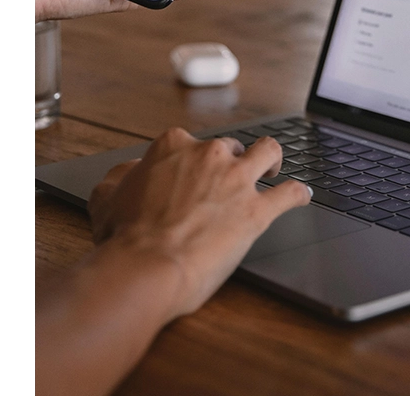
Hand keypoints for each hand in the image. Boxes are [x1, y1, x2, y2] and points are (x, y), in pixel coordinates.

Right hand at [88, 129, 310, 320]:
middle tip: (226, 182)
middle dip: (230, 162)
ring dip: (273, 160)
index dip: (191, 160)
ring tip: (273, 170)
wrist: (146, 266)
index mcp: (174, 147)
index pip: (190, 143)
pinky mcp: (257, 210)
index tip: (191, 174)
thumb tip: (130, 172)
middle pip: (230, 147)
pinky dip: (298, 194)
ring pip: (269, 153)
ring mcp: (237, 180)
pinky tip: (302, 196)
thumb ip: (122, 177)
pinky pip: (289, 194)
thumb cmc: (125, 238)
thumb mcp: (107, 198)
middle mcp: (210, 155)